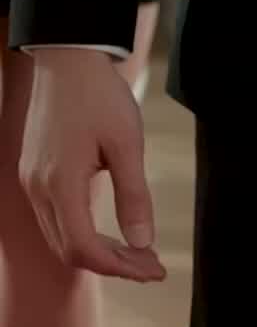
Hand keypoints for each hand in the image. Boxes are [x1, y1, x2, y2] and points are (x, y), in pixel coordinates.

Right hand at [19, 50, 166, 282]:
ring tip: (136, 252)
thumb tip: (142, 242)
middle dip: (112, 264)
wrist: (67, 58)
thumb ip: (134, 194)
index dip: (119, 267)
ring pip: (60, 236)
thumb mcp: (127, 142)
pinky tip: (109, 228)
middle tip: (151, 265)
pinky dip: (81, 231)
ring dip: (97, 250)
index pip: (83, 249)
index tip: (153, 268)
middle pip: (70, 250)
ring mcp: (33, 181)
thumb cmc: (100, 95)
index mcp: (60, 183)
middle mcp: (39, 189)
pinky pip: (54, 217)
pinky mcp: (34, 171)